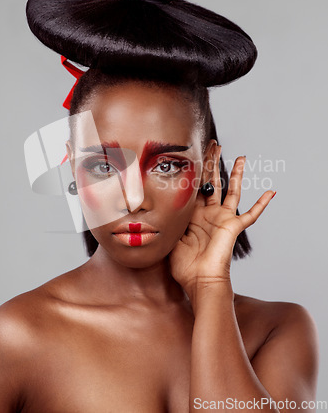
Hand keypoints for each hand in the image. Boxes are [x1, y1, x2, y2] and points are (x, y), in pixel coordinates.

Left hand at [169, 145, 275, 294]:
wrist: (199, 281)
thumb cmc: (184, 265)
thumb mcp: (170, 238)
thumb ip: (168, 222)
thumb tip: (155, 210)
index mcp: (193, 214)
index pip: (195, 187)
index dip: (195, 171)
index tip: (193, 154)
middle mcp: (209, 213)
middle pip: (213, 182)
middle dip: (213, 163)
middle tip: (215, 145)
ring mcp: (223, 219)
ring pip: (232, 190)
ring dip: (236, 174)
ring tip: (241, 158)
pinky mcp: (233, 227)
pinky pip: (251, 214)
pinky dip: (261, 204)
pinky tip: (271, 192)